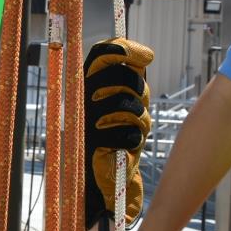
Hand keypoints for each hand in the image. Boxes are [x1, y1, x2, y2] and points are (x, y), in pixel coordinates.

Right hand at [84, 37, 152, 230]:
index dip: (124, 49)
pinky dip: (134, 140)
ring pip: (128, 104)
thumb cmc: (117, 140)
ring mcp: (86, 120)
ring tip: (133, 131)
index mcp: (85, 87)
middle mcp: (81, 99)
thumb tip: (143, 55)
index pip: (100, 55)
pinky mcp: (93, 143)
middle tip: (139, 106)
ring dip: (140, 119)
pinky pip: (128, 131)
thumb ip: (130, 82)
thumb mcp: (126, 105)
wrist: (104, 182)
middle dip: (139, 90)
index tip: (148, 56)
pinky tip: (128, 148)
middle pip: (121, 76)